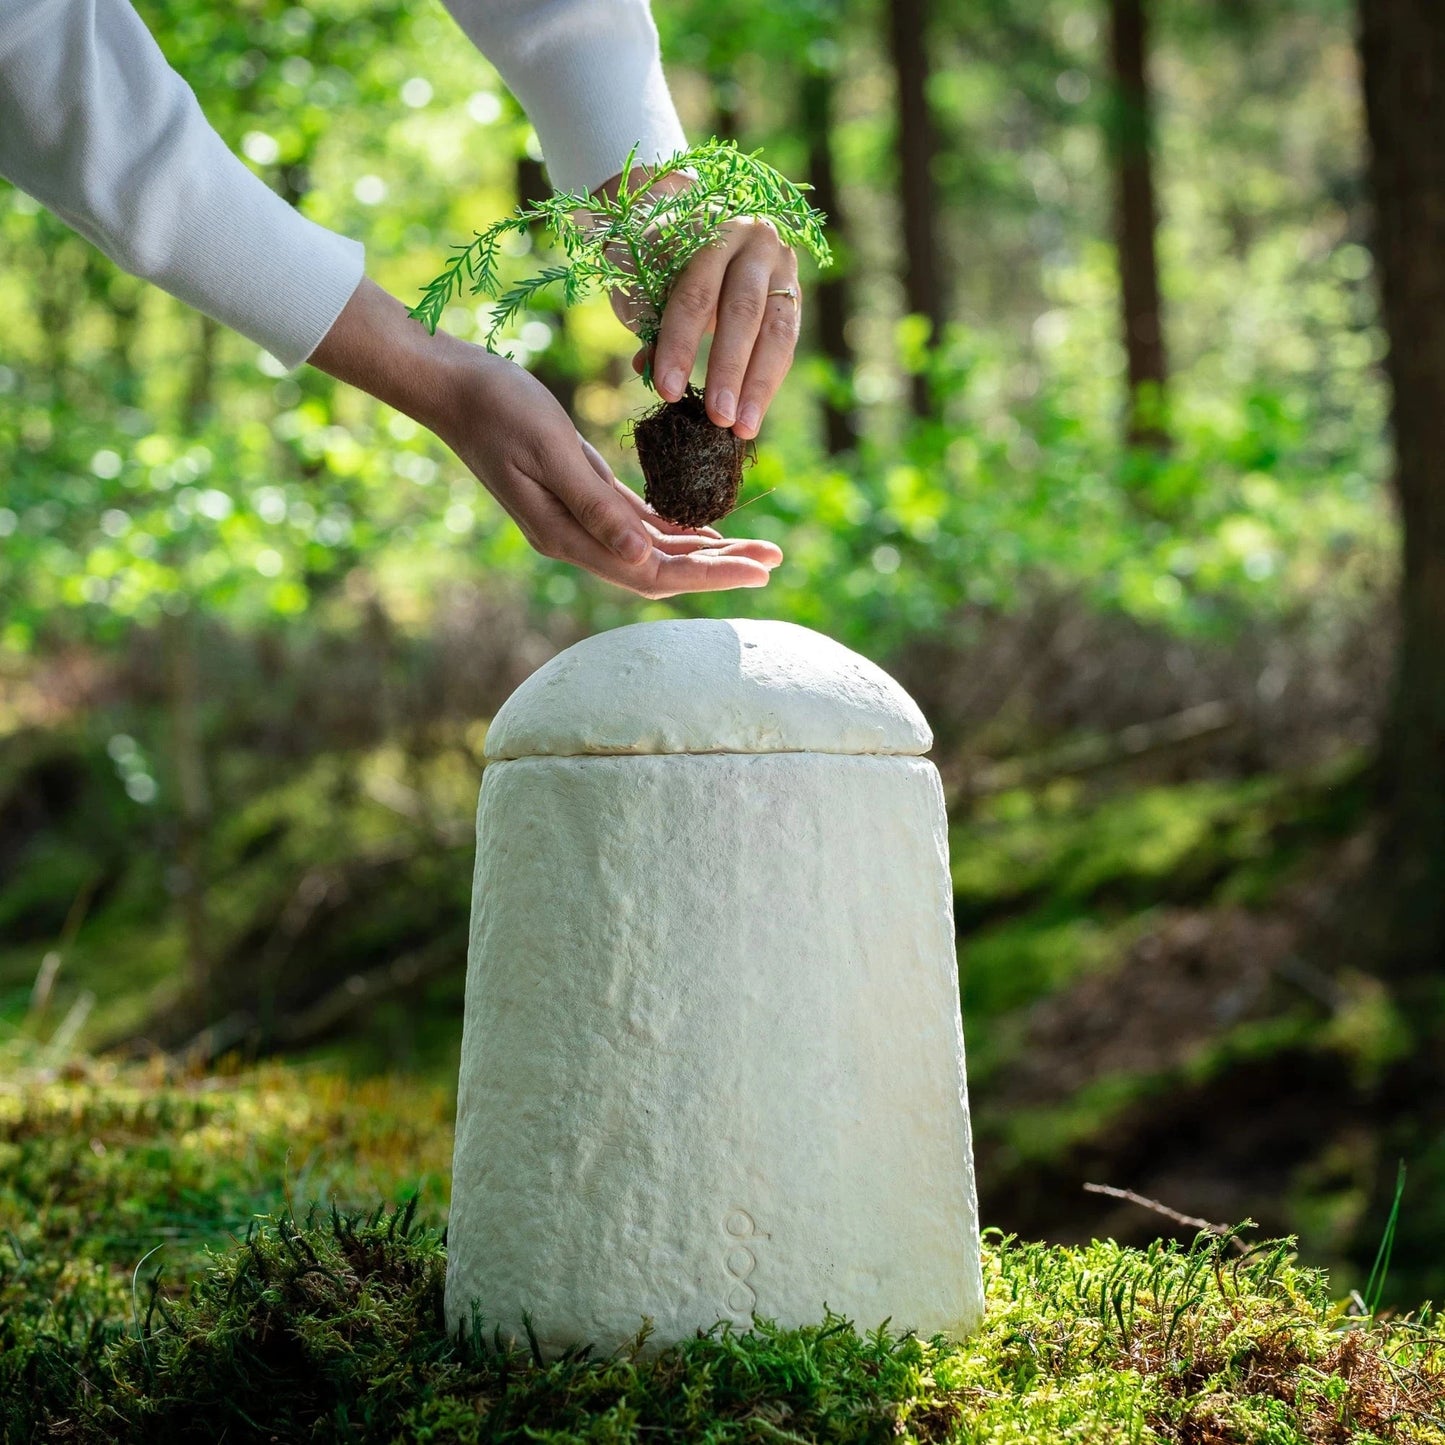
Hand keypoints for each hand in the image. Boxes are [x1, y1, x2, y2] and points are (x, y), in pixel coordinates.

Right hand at [432, 347, 780, 597]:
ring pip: (652, 550)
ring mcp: (575, 521)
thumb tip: (641, 558)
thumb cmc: (498, 406)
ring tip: (754, 550)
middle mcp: (574, 538)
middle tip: (775, 559)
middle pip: (660, 569)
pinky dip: (672, 529)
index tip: (759, 568)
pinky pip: (635, 525)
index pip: (653, 572)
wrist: (451, 385)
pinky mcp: (578, 497)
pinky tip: (703, 529)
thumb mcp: (551, 448)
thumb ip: (595, 505)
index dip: (710, 574)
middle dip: (720, 568)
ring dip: (704, 552)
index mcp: (568, 534)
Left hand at [593, 170, 802, 441]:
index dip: (679, 345)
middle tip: (716, 417)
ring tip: (741, 427)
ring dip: (757, 385)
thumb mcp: (649, 278)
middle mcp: (751, 238)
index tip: (667, 391)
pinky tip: (752, 416)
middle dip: (727, 369)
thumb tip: (647, 368)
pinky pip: (786, 341)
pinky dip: (768, 382)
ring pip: (775, 329)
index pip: (694, 293)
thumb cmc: (667, 254)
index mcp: (707, 226)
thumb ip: (650, 319)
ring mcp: (779, 262)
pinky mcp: (794, 288)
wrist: (704, 221)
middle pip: (741, 311)